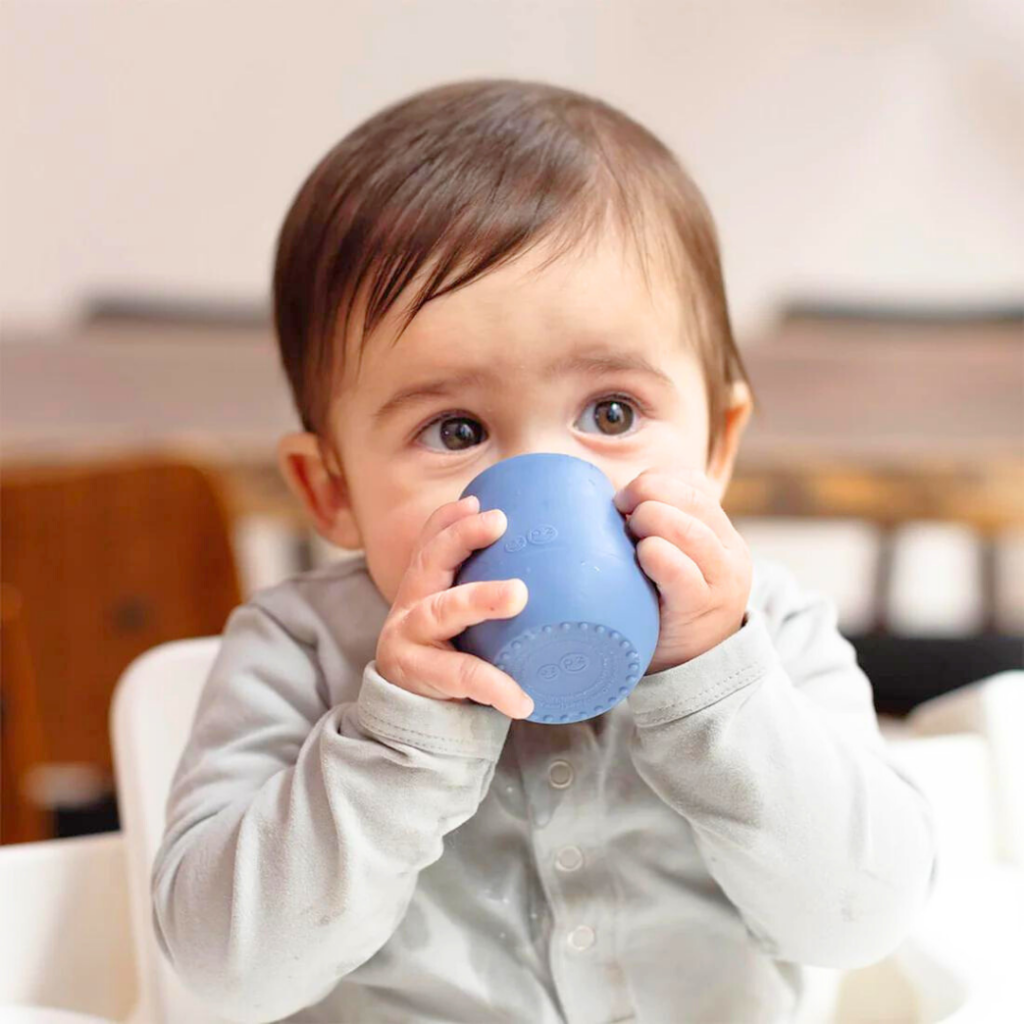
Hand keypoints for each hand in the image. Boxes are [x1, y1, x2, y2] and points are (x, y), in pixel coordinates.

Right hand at [375, 495, 534, 718]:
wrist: (414, 714)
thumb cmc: (454, 655)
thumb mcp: (464, 618)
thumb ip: (491, 591)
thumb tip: (564, 566)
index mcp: (424, 585)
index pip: (431, 542)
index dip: (449, 519)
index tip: (477, 502)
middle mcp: (410, 604)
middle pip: (430, 561)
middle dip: (462, 538)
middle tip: (499, 523)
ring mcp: (408, 639)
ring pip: (441, 612)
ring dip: (480, 598)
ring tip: (518, 594)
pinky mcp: (418, 675)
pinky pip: (460, 676)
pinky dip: (495, 686)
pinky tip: (522, 700)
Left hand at [614, 467, 751, 672]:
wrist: (688, 670)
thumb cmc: (663, 605)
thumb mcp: (669, 560)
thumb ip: (652, 528)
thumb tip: (596, 497)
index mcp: (720, 531)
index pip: (693, 483)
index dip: (656, 479)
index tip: (625, 497)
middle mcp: (729, 550)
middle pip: (691, 498)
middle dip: (648, 493)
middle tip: (618, 511)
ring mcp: (721, 579)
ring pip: (688, 529)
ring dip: (650, 521)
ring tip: (630, 536)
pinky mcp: (702, 607)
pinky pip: (680, 571)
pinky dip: (655, 556)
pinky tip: (641, 557)